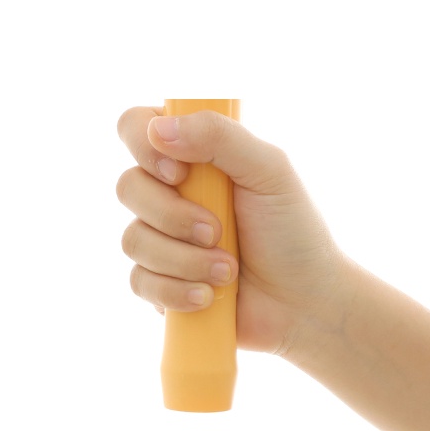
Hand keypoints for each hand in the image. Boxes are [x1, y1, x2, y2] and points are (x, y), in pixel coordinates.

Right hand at [116, 106, 349, 356]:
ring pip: (133, 240)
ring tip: (227, 271)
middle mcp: (170, 194)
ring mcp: (162, 240)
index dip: (145, 148)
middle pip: (128, 187)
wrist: (302, 302)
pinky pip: (140, 282)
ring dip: (184, 260)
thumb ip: (220, 137)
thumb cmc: (292, 231)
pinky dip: (175, 291)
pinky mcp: (159, 284)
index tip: (180, 174)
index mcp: (193, 155)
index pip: (136, 127)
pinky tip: (208, 296)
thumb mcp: (269, 171)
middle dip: (172, 216)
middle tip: (217, 232)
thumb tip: (159, 129)